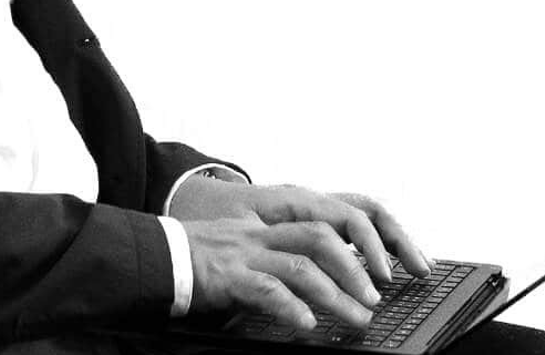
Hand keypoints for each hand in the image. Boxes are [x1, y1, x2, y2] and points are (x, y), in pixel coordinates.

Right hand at [171, 178, 431, 328]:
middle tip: (379, 296)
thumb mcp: (243, 254)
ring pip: (301, 262)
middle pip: (321, 234)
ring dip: (336, 291)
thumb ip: (278, 263)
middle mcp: (261, 232)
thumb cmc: (196, 262)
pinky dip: (289, 305)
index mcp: (269, 224)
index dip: (365, 240)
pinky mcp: (226, 275)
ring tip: (359, 316)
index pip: (327, 220)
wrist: (151, 256)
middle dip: (358, 265)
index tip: (393, 267)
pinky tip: (306, 323)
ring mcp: (244, 251)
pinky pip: (264, 288)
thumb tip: (319, 291)